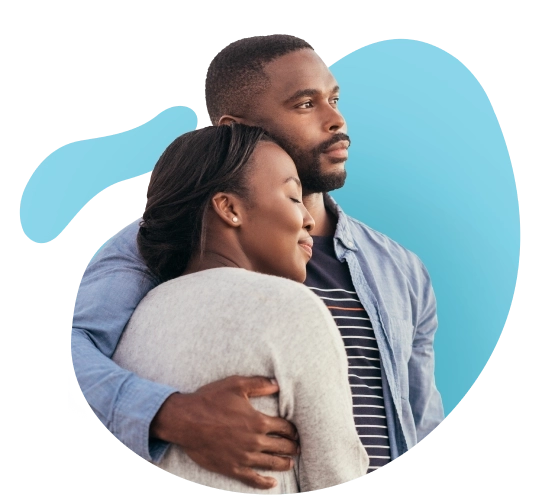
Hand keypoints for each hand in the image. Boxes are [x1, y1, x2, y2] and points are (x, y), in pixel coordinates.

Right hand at [150, 375, 298, 489]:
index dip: (292, 429)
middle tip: (297, 447)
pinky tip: (272, 483)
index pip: (284, 428)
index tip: (295, 430)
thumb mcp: (236, 385)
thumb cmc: (210, 400)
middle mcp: (254, 441)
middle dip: (291, 446)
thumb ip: (258, 384)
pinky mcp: (232, 468)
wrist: (185, 420)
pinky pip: (253, 479)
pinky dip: (264, 482)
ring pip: (271, 463)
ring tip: (290, 463)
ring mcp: (244, 457)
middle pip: (281, 447)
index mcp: (258, 421)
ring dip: (283, 463)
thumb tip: (277, 384)